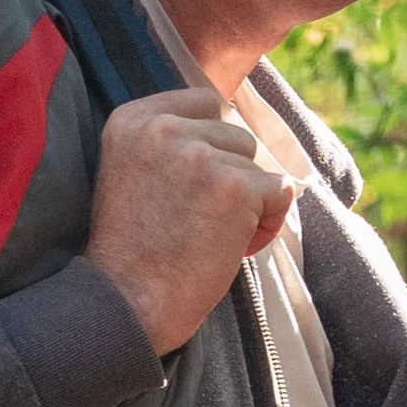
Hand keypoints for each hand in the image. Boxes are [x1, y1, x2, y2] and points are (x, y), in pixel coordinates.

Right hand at [86, 87, 292, 355]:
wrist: (126, 304)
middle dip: (233, 176)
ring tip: (214, 238)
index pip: (206, 101)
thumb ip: (166, 144)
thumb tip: (233, 129)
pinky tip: (235, 247)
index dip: (215, 142)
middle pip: (236, 134)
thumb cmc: (131, 254)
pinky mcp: (234, 187)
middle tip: (203, 222)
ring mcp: (199, 155)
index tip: (199, 184)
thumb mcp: (129, 174)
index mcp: (131, 120)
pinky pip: (280, 191)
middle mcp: (163, 128)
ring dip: (250, 202)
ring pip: (258, 164)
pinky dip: (268, 222)